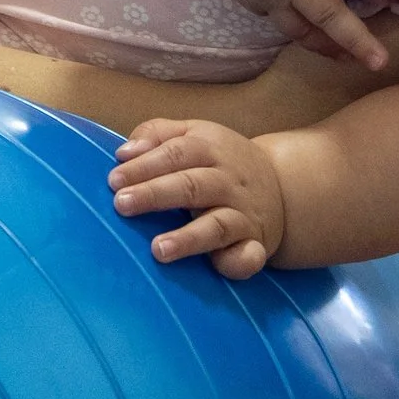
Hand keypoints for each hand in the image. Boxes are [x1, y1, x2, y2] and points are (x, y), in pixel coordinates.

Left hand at [111, 119, 287, 277]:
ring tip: (158, 249)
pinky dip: (241, 260)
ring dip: (189, 238)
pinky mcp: (254, 243)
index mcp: (210, 149)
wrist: (284, 186)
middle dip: (156, 194)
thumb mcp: (193, 135)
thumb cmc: (220, 161)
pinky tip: (224, 264)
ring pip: (217, 225)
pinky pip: (249, 255)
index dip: (144, 166)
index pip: (176, 153)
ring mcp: (242, 214)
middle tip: (122, 204)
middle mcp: (227, 181)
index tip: (114, 180)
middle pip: (192, 186)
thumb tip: (123, 152)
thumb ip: (157, 135)